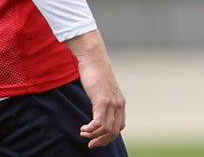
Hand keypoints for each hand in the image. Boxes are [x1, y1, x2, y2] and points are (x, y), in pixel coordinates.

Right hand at [64, 30, 125, 147]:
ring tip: (83, 133)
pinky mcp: (102, 100)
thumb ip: (103, 101)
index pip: (120, 127)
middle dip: (101, 141)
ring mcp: (112, 103)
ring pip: (106, 129)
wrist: (94, 59)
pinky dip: (90, 129)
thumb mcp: (103, 90)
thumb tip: (98, 111)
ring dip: (93, 135)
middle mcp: (119, 104)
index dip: (109, 137)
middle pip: (114, 132)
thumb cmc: (95, 73)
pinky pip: (98, 123)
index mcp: (120, 103)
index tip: (97, 139)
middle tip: (90, 144)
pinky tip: (83, 128)